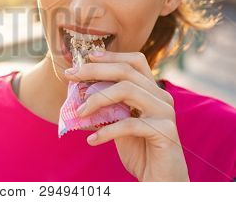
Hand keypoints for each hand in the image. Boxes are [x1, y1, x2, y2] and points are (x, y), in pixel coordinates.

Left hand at [64, 51, 189, 181]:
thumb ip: (108, 106)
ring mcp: (165, 113)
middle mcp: (162, 97)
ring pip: (127, 90)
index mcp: (152, 91)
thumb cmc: (139, 150)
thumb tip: (79, 90)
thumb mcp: (119, 122)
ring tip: (79, 113)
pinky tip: (92, 140)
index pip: (135, 61)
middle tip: (71, 75)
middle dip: (94, 71)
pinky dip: (106, 131)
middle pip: (126, 71)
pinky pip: (129, 124)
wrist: (161, 181)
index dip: (111, 56)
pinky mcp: (165, 132)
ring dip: (97, 99)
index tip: (87, 57)